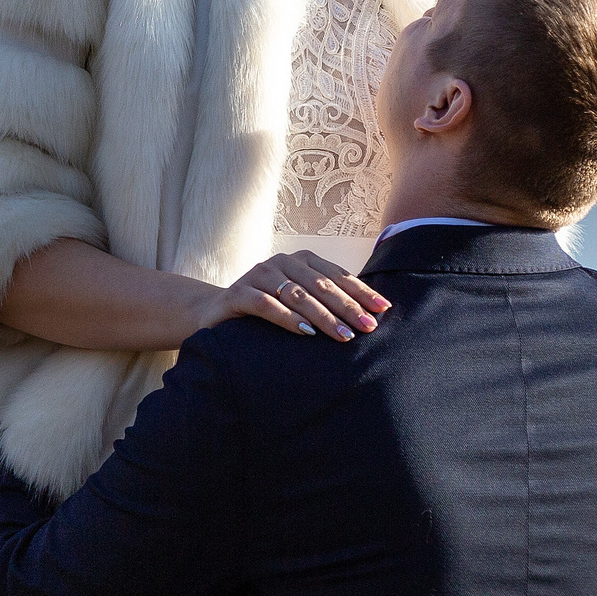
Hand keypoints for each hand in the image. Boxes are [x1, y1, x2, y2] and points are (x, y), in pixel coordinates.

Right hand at [214, 251, 391, 341]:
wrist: (213, 313)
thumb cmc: (265, 309)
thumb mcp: (296, 302)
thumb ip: (324, 300)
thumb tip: (369, 313)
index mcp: (299, 260)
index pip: (336, 275)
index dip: (360, 291)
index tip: (383, 309)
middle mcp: (280, 263)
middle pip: (321, 285)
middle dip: (348, 307)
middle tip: (368, 327)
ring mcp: (258, 276)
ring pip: (298, 295)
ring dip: (324, 316)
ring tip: (344, 335)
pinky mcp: (238, 294)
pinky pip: (267, 305)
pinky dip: (288, 318)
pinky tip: (306, 332)